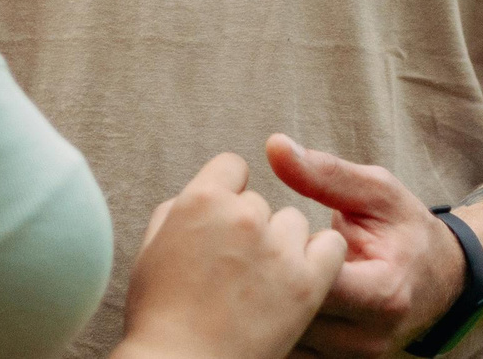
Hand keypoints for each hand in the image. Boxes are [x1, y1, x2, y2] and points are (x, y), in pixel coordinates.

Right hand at [120, 152, 347, 358]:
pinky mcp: (307, 282)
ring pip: (295, 222)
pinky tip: (303, 274)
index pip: (231, 167)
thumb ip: (178, 211)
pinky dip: (322, 257)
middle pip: (260, 203)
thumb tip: (201, 198)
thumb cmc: (159, 315)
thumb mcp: (151, 251)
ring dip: (283, 243)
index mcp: (200, 201)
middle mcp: (243, 217)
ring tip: (264, 280)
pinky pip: (331, 247)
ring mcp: (278, 249)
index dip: (227, 192)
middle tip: (235, 265)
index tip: (224, 219)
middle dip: (249, 227)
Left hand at [265, 136, 466, 357]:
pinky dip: (274, 323)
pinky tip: (263, 296)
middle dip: (262, 283)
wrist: (441, 279)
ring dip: (263, 306)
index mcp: (382, 293)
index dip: (279, 255)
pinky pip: (292, 351)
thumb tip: (275, 147)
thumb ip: (326, 173)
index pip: (312, 282)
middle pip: (292, 317)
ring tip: (250, 274)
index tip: (262, 231)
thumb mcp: (376, 192)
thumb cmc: (407, 230)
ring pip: (286, 340)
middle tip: (243, 253)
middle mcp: (367, 338)